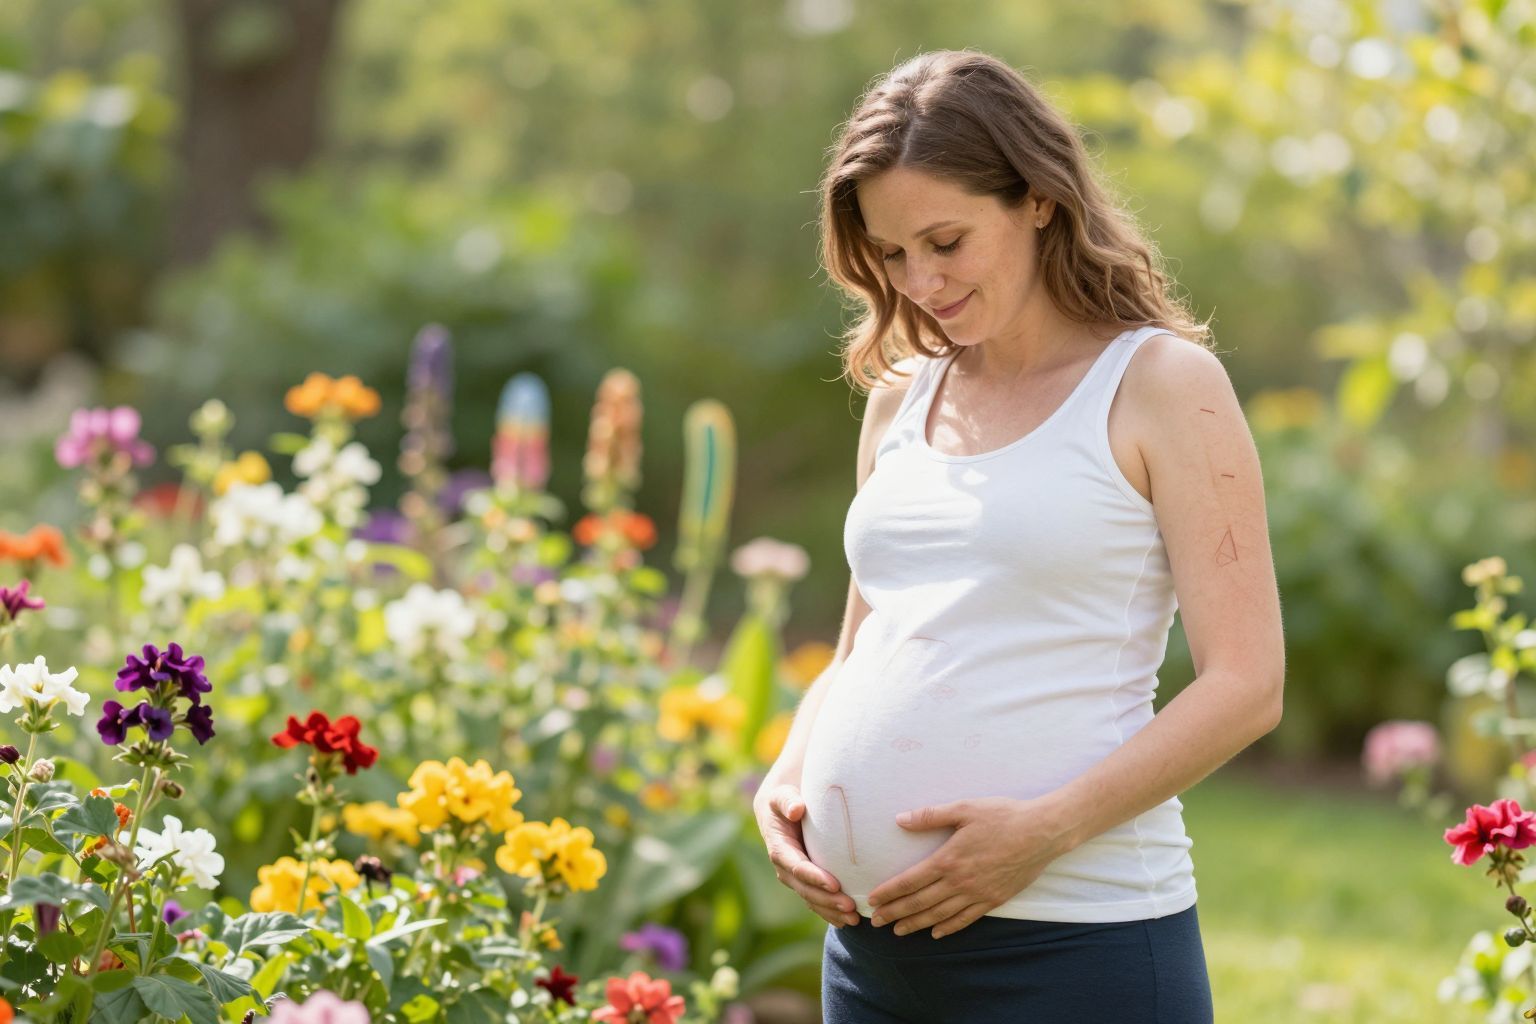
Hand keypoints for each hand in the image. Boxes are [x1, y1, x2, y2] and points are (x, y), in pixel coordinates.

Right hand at [754, 782, 860, 928]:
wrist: (780, 810)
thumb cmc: (785, 800)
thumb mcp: (782, 795)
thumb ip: (787, 800)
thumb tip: (796, 809)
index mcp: (779, 848)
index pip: (796, 866)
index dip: (814, 877)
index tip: (835, 884)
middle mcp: (785, 867)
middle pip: (805, 889)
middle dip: (827, 900)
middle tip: (851, 907)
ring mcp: (795, 878)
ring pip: (812, 900)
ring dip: (831, 911)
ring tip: (854, 918)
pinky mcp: (806, 882)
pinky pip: (817, 902)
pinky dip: (831, 912)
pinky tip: (849, 920)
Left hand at [866, 796, 1074, 938]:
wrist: (1042, 832)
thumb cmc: (1003, 816)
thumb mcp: (964, 808)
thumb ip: (930, 815)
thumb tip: (900, 819)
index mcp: (948, 859)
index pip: (910, 881)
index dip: (889, 892)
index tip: (872, 900)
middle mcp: (960, 882)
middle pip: (920, 902)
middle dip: (895, 913)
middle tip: (876, 922)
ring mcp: (977, 894)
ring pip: (940, 915)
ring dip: (916, 924)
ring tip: (898, 931)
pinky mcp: (994, 900)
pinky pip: (966, 919)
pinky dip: (948, 928)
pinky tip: (936, 933)